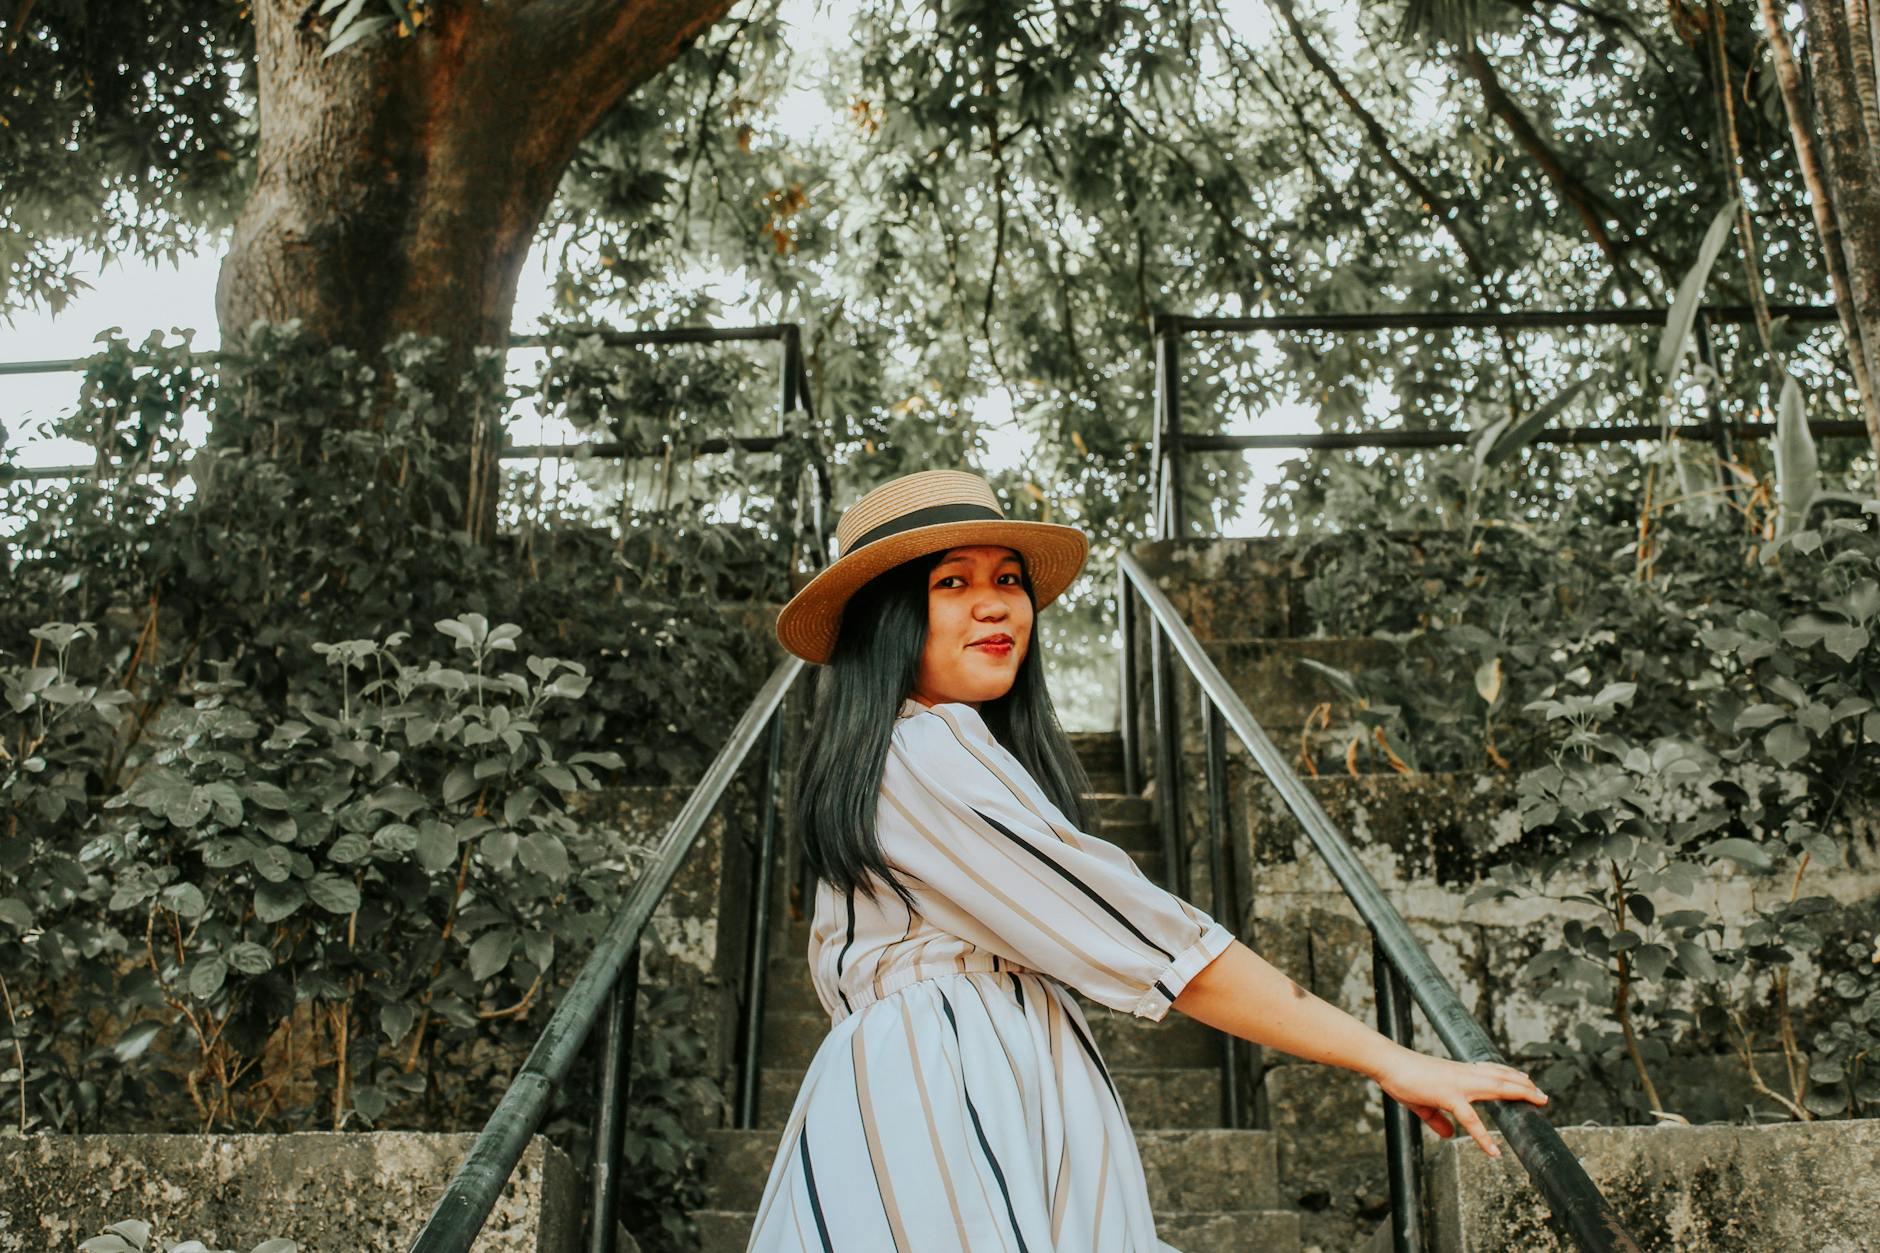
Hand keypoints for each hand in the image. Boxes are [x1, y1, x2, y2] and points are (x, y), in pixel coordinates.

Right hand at [1372, 1049, 1548, 1156]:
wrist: (1388, 1063)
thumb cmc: (1402, 1077)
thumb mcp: (1422, 1102)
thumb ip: (1437, 1119)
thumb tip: (1448, 1135)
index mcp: (1457, 1073)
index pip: (1489, 1071)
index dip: (1509, 1075)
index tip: (1525, 1078)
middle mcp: (1463, 1075)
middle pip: (1501, 1077)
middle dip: (1524, 1086)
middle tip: (1544, 1095)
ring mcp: (1458, 1083)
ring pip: (1497, 1088)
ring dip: (1519, 1094)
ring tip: (1538, 1102)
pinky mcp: (1448, 1095)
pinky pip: (1470, 1119)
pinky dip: (1483, 1136)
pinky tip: (1492, 1151)